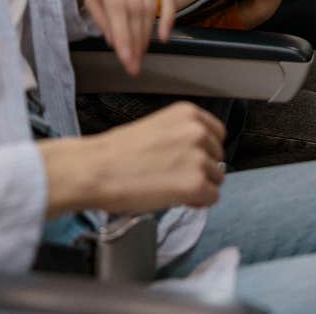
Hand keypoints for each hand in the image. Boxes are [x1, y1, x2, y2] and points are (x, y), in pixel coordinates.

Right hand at [38, 102, 225, 215]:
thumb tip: (200, 153)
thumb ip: (182, 134)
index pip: (218, 133)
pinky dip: (194, 202)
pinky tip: (172, 196)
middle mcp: (197, 131)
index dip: (203, 149)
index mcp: (187, 113)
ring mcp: (199, 158)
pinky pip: (211, 199)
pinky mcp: (196, 184)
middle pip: (218, 157)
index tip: (189, 156)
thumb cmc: (118, 151)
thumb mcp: (157, 127)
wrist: (97, 168)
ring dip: (197, 186)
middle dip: (201, 168)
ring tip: (168, 184)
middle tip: (172, 172)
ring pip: (216, 179)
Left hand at [71, 0, 174, 75]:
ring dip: (147, 33)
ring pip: (150, 4)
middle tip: (134, 63)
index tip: (126, 60)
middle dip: (135, 39)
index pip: (117, 6)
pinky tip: (163, 36)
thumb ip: (102, 18)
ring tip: (142, 53)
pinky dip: (168, 16)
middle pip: (135, 8)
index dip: (123, 34)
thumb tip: (117, 44)